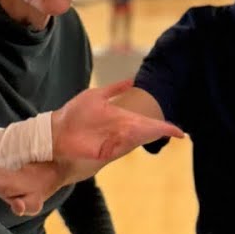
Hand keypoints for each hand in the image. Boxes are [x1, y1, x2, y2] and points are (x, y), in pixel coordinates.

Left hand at [52, 80, 183, 161]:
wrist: (54, 132)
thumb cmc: (73, 115)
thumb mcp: (96, 96)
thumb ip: (115, 90)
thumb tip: (132, 81)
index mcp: (120, 120)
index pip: (146, 124)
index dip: (163, 127)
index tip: (180, 132)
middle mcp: (120, 133)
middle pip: (145, 132)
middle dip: (159, 131)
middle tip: (177, 132)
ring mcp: (113, 143)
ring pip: (135, 140)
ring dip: (146, 136)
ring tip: (162, 132)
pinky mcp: (103, 153)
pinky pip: (119, 148)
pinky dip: (127, 143)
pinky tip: (138, 137)